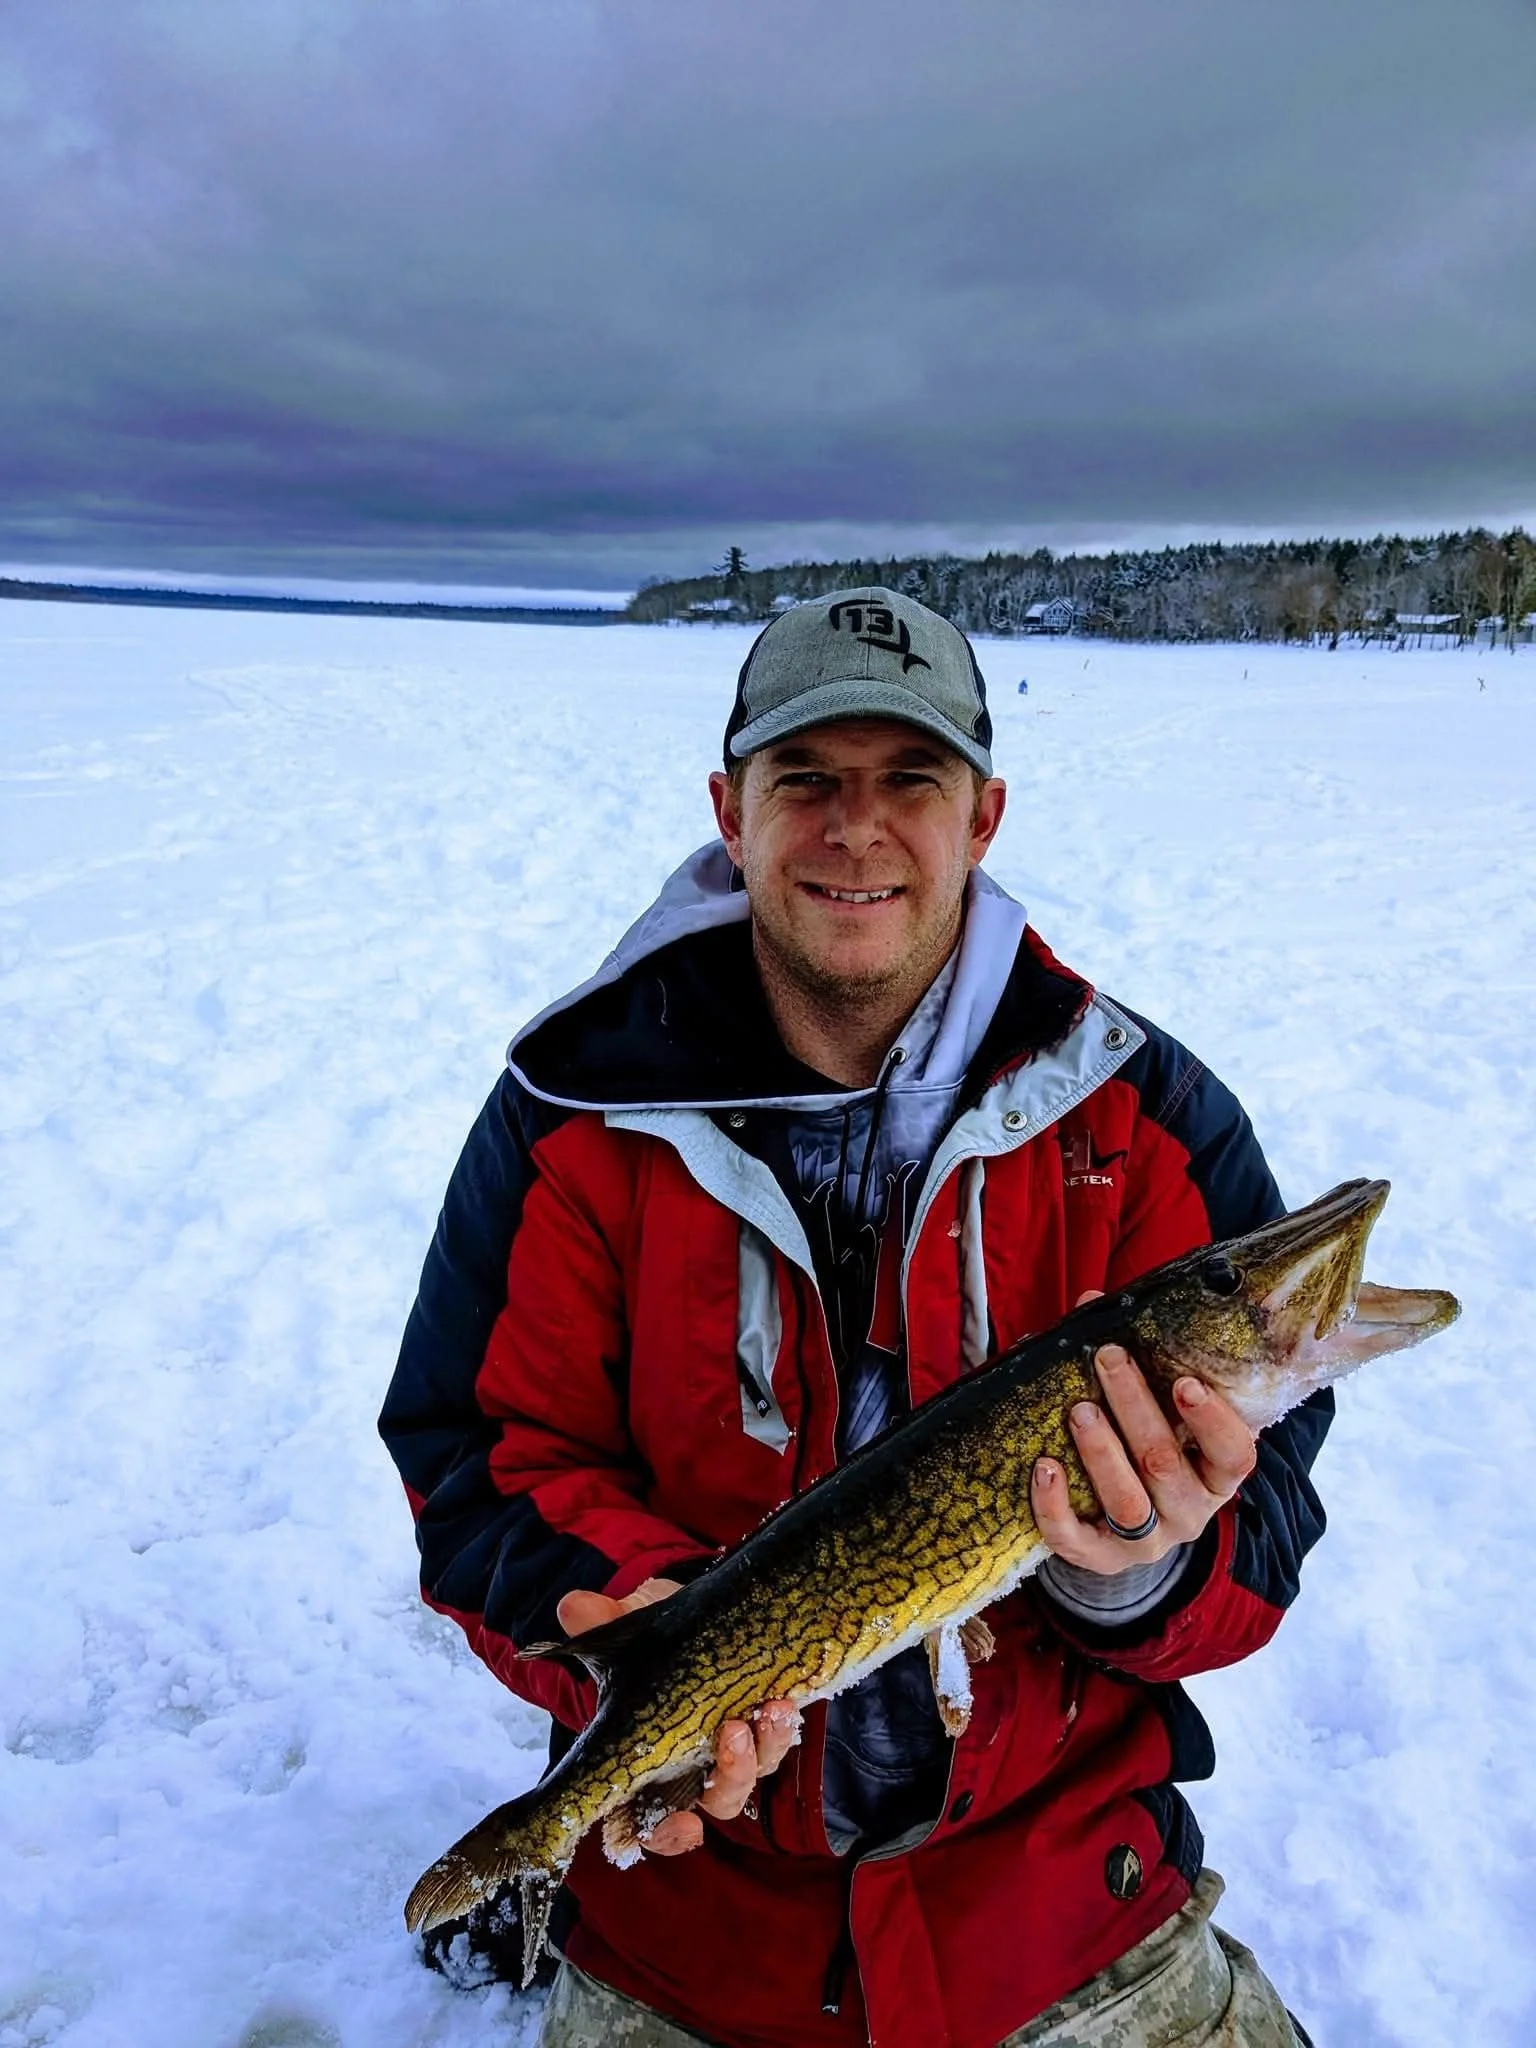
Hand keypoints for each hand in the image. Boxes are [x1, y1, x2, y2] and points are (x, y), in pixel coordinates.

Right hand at [556, 1577, 800, 1853]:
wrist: (698, 1613)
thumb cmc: (651, 1635)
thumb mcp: (628, 1626)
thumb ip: (601, 1621)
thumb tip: (572, 1608)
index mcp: (642, 1759)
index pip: (642, 1820)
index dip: (659, 1834)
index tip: (683, 1825)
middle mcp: (686, 1767)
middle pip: (708, 1805)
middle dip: (727, 1780)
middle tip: (731, 1736)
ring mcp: (727, 1752)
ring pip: (745, 1779)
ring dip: (760, 1751)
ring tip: (767, 1709)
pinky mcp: (760, 1729)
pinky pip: (775, 1745)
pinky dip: (780, 1729)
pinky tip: (781, 1701)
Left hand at [1029, 1296, 1258, 1574]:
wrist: (1122, 1525)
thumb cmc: (1147, 1445)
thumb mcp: (1155, 1407)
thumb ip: (1134, 1358)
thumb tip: (1091, 1299)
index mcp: (1215, 1473)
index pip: (1234, 1454)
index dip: (1213, 1420)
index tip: (1185, 1380)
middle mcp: (1189, 1511)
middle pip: (1166, 1464)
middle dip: (1135, 1408)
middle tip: (1106, 1358)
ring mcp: (1147, 1541)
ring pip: (1128, 1504)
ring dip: (1102, 1453)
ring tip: (1078, 1410)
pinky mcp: (1102, 1558)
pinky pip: (1078, 1542)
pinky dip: (1056, 1507)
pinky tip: (1043, 1466)